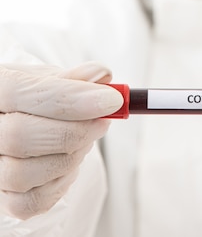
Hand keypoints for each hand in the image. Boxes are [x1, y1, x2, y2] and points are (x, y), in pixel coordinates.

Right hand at [0, 62, 122, 219]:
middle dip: (75, 130)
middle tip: (104, 120)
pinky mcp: (0, 198)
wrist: (19, 123)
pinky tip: (69, 163)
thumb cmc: (35, 97)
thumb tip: (101, 77)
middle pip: (22, 137)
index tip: (112, 101)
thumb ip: (74, 78)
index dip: (72, 99)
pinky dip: (60, 183)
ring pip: (24, 173)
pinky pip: (30, 202)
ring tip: (85, 139)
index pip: (25, 94)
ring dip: (69, 157)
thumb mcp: (50, 78)